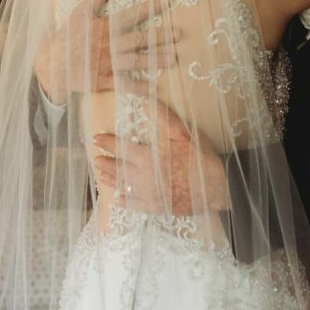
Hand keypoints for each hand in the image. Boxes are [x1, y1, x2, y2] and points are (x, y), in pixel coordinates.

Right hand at [34, 0, 179, 103]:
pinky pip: (125, 85)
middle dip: (160, 36)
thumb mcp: (79, 12)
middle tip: (179, 34)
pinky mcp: (105, 80)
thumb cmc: (66, 36)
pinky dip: (140, 88)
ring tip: (173, 59)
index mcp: (106, 27)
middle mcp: (111, 44)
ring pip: (136, 61)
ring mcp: (109, 63)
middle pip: (140, 39)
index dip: (152, 6)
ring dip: (156, 60)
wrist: (51, 64)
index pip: (134, 14)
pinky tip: (154, 90)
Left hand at [92, 109, 228, 215]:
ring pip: (122, 186)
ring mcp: (147, 194)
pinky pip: (133, 205)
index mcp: (147, 157)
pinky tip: (117, 199)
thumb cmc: (199, 158)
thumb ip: (162, 117)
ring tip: (100, 175)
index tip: (96, 139)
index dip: (107, 142)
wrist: (214, 189)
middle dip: (104, 162)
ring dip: (109, 179)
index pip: (121, 147)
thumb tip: (144, 101)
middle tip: (95, 160)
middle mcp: (142, 176)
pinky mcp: (155, 207)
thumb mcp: (182, 133)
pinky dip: (123, 201)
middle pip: (117, 168)